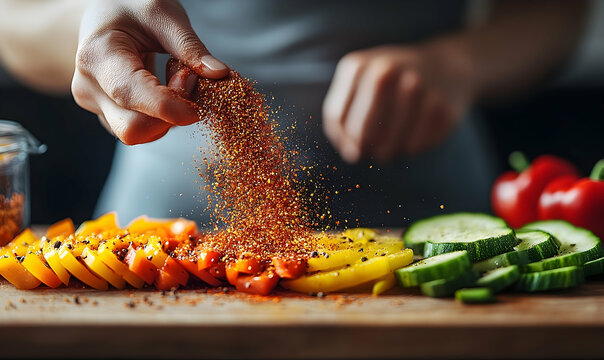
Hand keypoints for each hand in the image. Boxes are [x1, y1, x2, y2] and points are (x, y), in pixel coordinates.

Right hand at [71, 0, 228, 144]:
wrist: (102, 13)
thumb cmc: (129, 7)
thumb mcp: (162, 14)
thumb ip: (190, 46)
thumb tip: (219, 74)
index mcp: (98, 57)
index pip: (132, 96)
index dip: (171, 106)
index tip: (199, 100)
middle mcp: (90, 88)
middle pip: (134, 128)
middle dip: (172, 113)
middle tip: (189, 77)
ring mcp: (97, 105)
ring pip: (142, 134)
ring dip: (171, 115)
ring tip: (176, 77)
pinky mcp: (109, 116)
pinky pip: (144, 130)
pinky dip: (164, 117)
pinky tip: (167, 88)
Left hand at [322, 44, 473, 162]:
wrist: (445, 65)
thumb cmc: (389, 84)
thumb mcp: (358, 88)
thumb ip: (341, 120)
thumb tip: (353, 154)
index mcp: (358, 65)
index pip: (338, 118)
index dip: (344, 138)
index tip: (355, 139)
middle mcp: (387, 70)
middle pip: (361, 133)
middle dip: (364, 148)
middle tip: (373, 149)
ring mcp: (417, 87)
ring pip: (387, 145)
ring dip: (386, 153)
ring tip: (390, 146)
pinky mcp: (443, 108)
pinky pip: (414, 147)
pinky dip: (410, 150)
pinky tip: (413, 137)